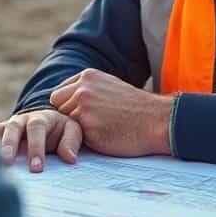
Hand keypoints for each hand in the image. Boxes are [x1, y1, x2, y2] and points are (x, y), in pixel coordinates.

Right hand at [0, 108, 81, 172]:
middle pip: (12, 128)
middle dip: (10, 146)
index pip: (36, 129)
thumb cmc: (61, 130)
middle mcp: (21, 120)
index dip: (36, 147)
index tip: (37, 169)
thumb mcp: (72, 131)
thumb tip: (69, 158)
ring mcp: (7, 127)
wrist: (47, 123)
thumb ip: (71, 142)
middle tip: (8, 165)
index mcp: (41, 118)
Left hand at [50, 69, 172, 157]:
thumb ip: (88, 88)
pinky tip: (105, 136)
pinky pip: (75, 137)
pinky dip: (86, 140)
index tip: (87, 113)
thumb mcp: (110, 86)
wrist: (157, 121)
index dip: (70, 106)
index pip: (60, 93)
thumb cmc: (136, 108)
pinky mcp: (88, 128)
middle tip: (94, 123)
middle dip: (70, 116)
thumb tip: (67, 98)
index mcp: (88, 76)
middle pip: (58, 107)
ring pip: (65, 122)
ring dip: (78, 128)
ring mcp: (84, 108)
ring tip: (102, 128)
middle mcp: (82, 89)